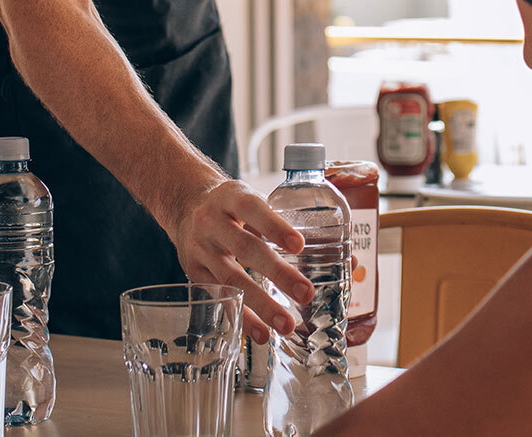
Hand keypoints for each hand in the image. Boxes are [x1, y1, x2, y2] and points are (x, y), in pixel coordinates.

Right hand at [171, 178, 313, 343]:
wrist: (184, 204)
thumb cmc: (232, 206)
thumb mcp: (251, 200)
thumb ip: (287, 223)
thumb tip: (346, 258)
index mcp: (232, 197)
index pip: (253, 209)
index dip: (275, 227)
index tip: (300, 245)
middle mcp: (212, 221)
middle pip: (245, 248)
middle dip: (276, 272)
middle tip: (306, 293)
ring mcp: (201, 248)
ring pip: (231, 278)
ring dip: (260, 304)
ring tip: (286, 324)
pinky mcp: (194, 272)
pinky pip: (219, 297)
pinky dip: (241, 318)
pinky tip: (261, 334)